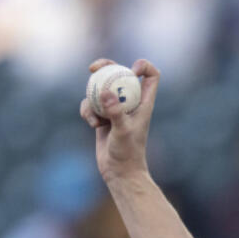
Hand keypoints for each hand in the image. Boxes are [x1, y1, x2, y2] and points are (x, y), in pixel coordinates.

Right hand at [78, 58, 160, 181]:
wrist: (119, 172)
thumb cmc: (127, 153)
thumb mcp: (122, 131)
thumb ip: (115, 112)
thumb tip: (105, 92)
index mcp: (144, 102)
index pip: (151, 76)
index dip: (143, 66)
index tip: (130, 69)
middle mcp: (131, 103)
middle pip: (121, 73)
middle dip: (107, 66)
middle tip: (93, 67)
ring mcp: (116, 109)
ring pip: (101, 88)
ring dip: (92, 97)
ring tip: (95, 118)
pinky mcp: (103, 116)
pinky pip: (91, 104)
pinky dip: (87, 111)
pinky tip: (92, 125)